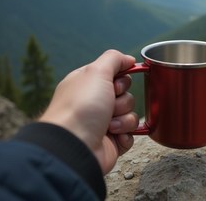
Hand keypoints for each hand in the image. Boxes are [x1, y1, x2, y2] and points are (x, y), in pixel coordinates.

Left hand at [39, 50, 138, 173]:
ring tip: (108, 126)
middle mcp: (95, 103)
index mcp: (88, 85)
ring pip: (130, 114)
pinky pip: (131, 133)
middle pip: (126, 95)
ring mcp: (103, 123)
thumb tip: (129, 59)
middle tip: (109, 105)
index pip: (116, 75)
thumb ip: (114, 59)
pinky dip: (125, 135)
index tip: (115, 85)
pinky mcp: (111, 142)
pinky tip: (113, 137)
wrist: (74, 146)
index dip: (121, 79)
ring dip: (123, 119)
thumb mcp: (96, 72)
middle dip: (122, 100)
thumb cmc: (81, 107)